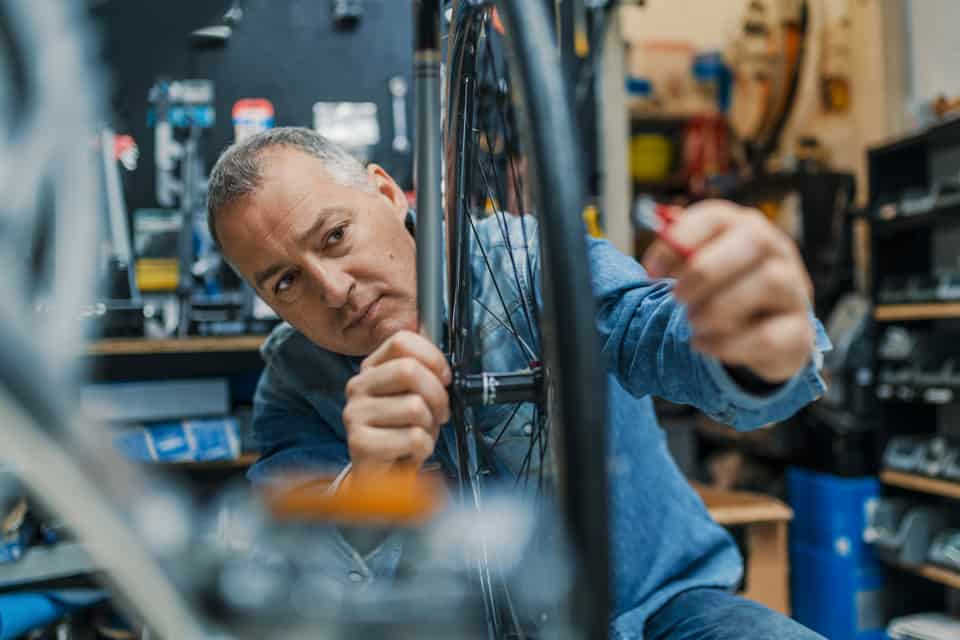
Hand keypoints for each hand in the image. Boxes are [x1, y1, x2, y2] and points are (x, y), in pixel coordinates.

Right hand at [342, 331, 450, 480]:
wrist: (384, 476)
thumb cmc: (402, 433)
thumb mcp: (416, 396)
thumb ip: (425, 374)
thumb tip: (443, 363)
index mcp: (372, 368)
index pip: (402, 341)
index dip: (433, 357)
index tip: (444, 378)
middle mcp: (358, 386)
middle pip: (408, 370)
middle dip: (437, 394)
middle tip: (440, 413)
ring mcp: (355, 413)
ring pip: (414, 406)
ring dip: (429, 426)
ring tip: (420, 434)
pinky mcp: (359, 442)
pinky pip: (412, 437)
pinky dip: (423, 448)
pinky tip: (411, 452)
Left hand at [642, 200, 814, 382]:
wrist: (767, 334)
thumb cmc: (726, 292)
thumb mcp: (701, 270)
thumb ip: (679, 260)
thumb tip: (653, 266)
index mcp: (745, 227)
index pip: (717, 216)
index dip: (680, 240)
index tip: (651, 272)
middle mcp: (777, 250)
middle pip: (754, 239)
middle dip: (705, 271)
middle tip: (676, 298)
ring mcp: (794, 289)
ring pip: (769, 282)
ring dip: (719, 307)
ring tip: (694, 322)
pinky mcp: (798, 331)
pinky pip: (769, 335)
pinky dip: (727, 344)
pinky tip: (703, 344)